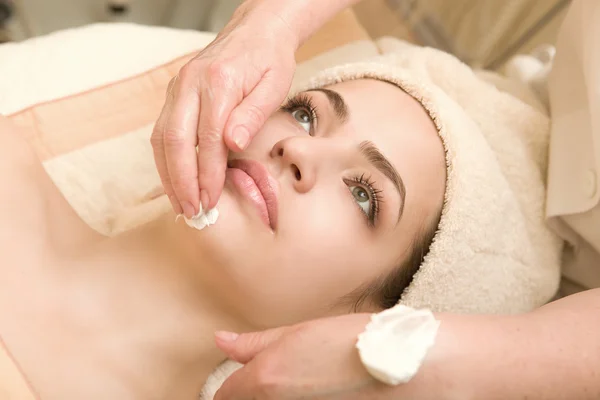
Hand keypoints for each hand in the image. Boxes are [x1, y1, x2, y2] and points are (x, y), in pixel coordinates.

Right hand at [151, 1, 296, 216]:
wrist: (255, 31)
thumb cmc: (269, 59)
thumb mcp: (275, 84)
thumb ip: (253, 114)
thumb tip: (232, 144)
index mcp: (219, 82)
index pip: (208, 138)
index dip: (207, 174)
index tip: (211, 200)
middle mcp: (190, 83)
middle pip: (175, 140)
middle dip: (182, 181)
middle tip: (192, 210)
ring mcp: (178, 87)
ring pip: (161, 138)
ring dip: (168, 175)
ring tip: (180, 203)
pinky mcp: (174, 94)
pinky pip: (162, 131)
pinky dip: (166, 160)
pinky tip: (175, 180)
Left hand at [213, 313, 391, 399]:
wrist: (409, 365)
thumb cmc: (359, 342)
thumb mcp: (303, 331)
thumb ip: (256, 343)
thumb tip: (221, 341)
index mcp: (266, 381)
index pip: (226, 395)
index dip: (234, 386)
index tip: (247, 381)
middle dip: (261, 394)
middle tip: (293, 379)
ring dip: (287, 397)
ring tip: (316, 384)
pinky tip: (332, 393)